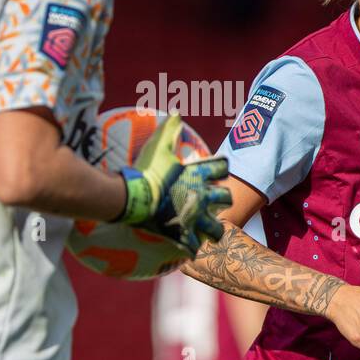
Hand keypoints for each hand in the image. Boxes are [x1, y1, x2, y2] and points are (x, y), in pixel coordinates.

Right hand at [118, 113, 231, 254]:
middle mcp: (202, 197)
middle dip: (222, 200)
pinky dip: (189, 249)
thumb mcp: (157, 146)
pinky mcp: (183, 236)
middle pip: (226, 199)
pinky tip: (184, 248)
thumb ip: (169, 130)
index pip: (222, 168)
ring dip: (211, 229)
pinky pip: (193, 248)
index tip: (216, 171)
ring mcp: (194, 219)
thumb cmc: (146, 171)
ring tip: (204, 230)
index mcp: (198, 175)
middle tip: (212, 202)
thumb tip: (177, 111)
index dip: (220, 168)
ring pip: (216, 230)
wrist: (133, 199)